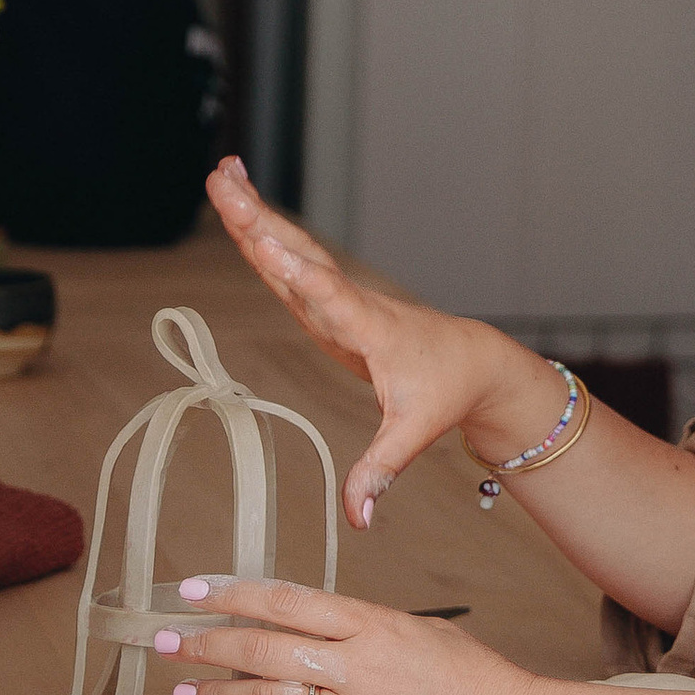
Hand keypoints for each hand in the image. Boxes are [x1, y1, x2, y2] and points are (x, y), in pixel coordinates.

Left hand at [160, 580, 543, 694]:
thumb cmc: (474, 680)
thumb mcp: (419, 633)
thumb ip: (362, 629)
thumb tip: (307, 627)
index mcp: (374, 625)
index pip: (290, 601)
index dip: (235, 593)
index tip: (194, 591)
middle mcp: (360, 667)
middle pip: (266, 649)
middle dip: (209, 644)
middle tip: (168, 642)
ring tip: (186, 693)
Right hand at [205, 157, 558, 530]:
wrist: (472, 361)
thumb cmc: (444, 393)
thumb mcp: (414, 435)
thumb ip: (380, 472)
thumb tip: (357, 520)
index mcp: (371, 329)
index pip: (330, 299)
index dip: (298, 275)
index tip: (266, 243)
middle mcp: (350, 302)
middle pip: (299, 257)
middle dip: (260, 219)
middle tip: (223, 180)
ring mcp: (337, 298)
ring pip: (291, 250)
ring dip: (255, 213)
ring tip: (222, 174)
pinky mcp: (326, 302)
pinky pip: (289, 263)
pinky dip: (262, 234)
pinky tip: (240, 210)